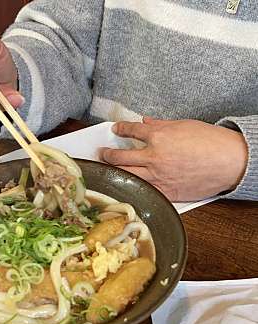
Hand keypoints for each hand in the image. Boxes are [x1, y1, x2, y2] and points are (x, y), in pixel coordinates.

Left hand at [99, 117, 247, 201]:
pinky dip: (133, 186)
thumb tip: (146, 121)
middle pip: (121, 157)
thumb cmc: (211, 142)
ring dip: (114, 171)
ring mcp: (158, 176)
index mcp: (158, 137)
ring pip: (127, 175)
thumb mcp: (183, 125)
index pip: (131, 130)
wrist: (230, 162)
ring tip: (108, 169)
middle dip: (108, 154)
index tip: (116, 129)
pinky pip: (143, 190)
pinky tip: (127, 183)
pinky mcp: (165, 192)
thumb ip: (160, 124)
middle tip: (103, 153)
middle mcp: (154, 157)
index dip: (120, 128)